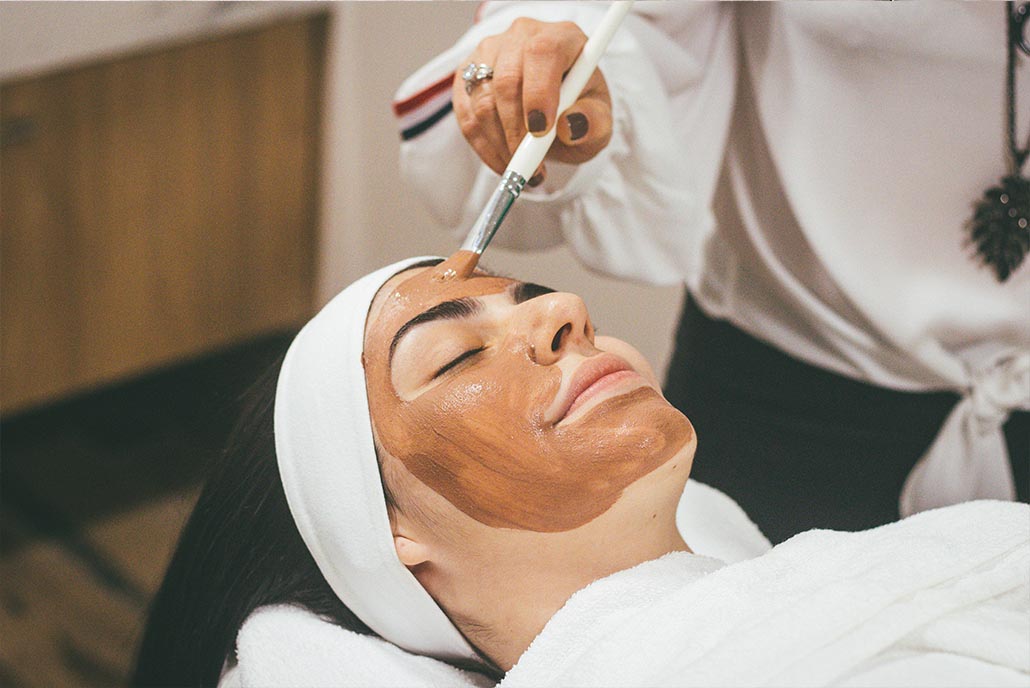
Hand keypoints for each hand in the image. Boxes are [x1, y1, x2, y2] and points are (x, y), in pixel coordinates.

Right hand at [452, 17, 612, 185]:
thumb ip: (594, 123)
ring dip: (501, 144)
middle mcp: (522, 36)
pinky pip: (467, 115)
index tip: (541, 131)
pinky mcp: (467, 74)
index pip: (542, 53)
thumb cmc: (580, 109)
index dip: (538, 93)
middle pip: (507, 80)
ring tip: (524, 169)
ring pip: (482, 100)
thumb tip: (571, 126)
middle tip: (532, 166)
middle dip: (516, 131)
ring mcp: (489, 52)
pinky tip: (504, 161)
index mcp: (561, 37)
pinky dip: (484, 147)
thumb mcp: (599, 121)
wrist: (556, 111)